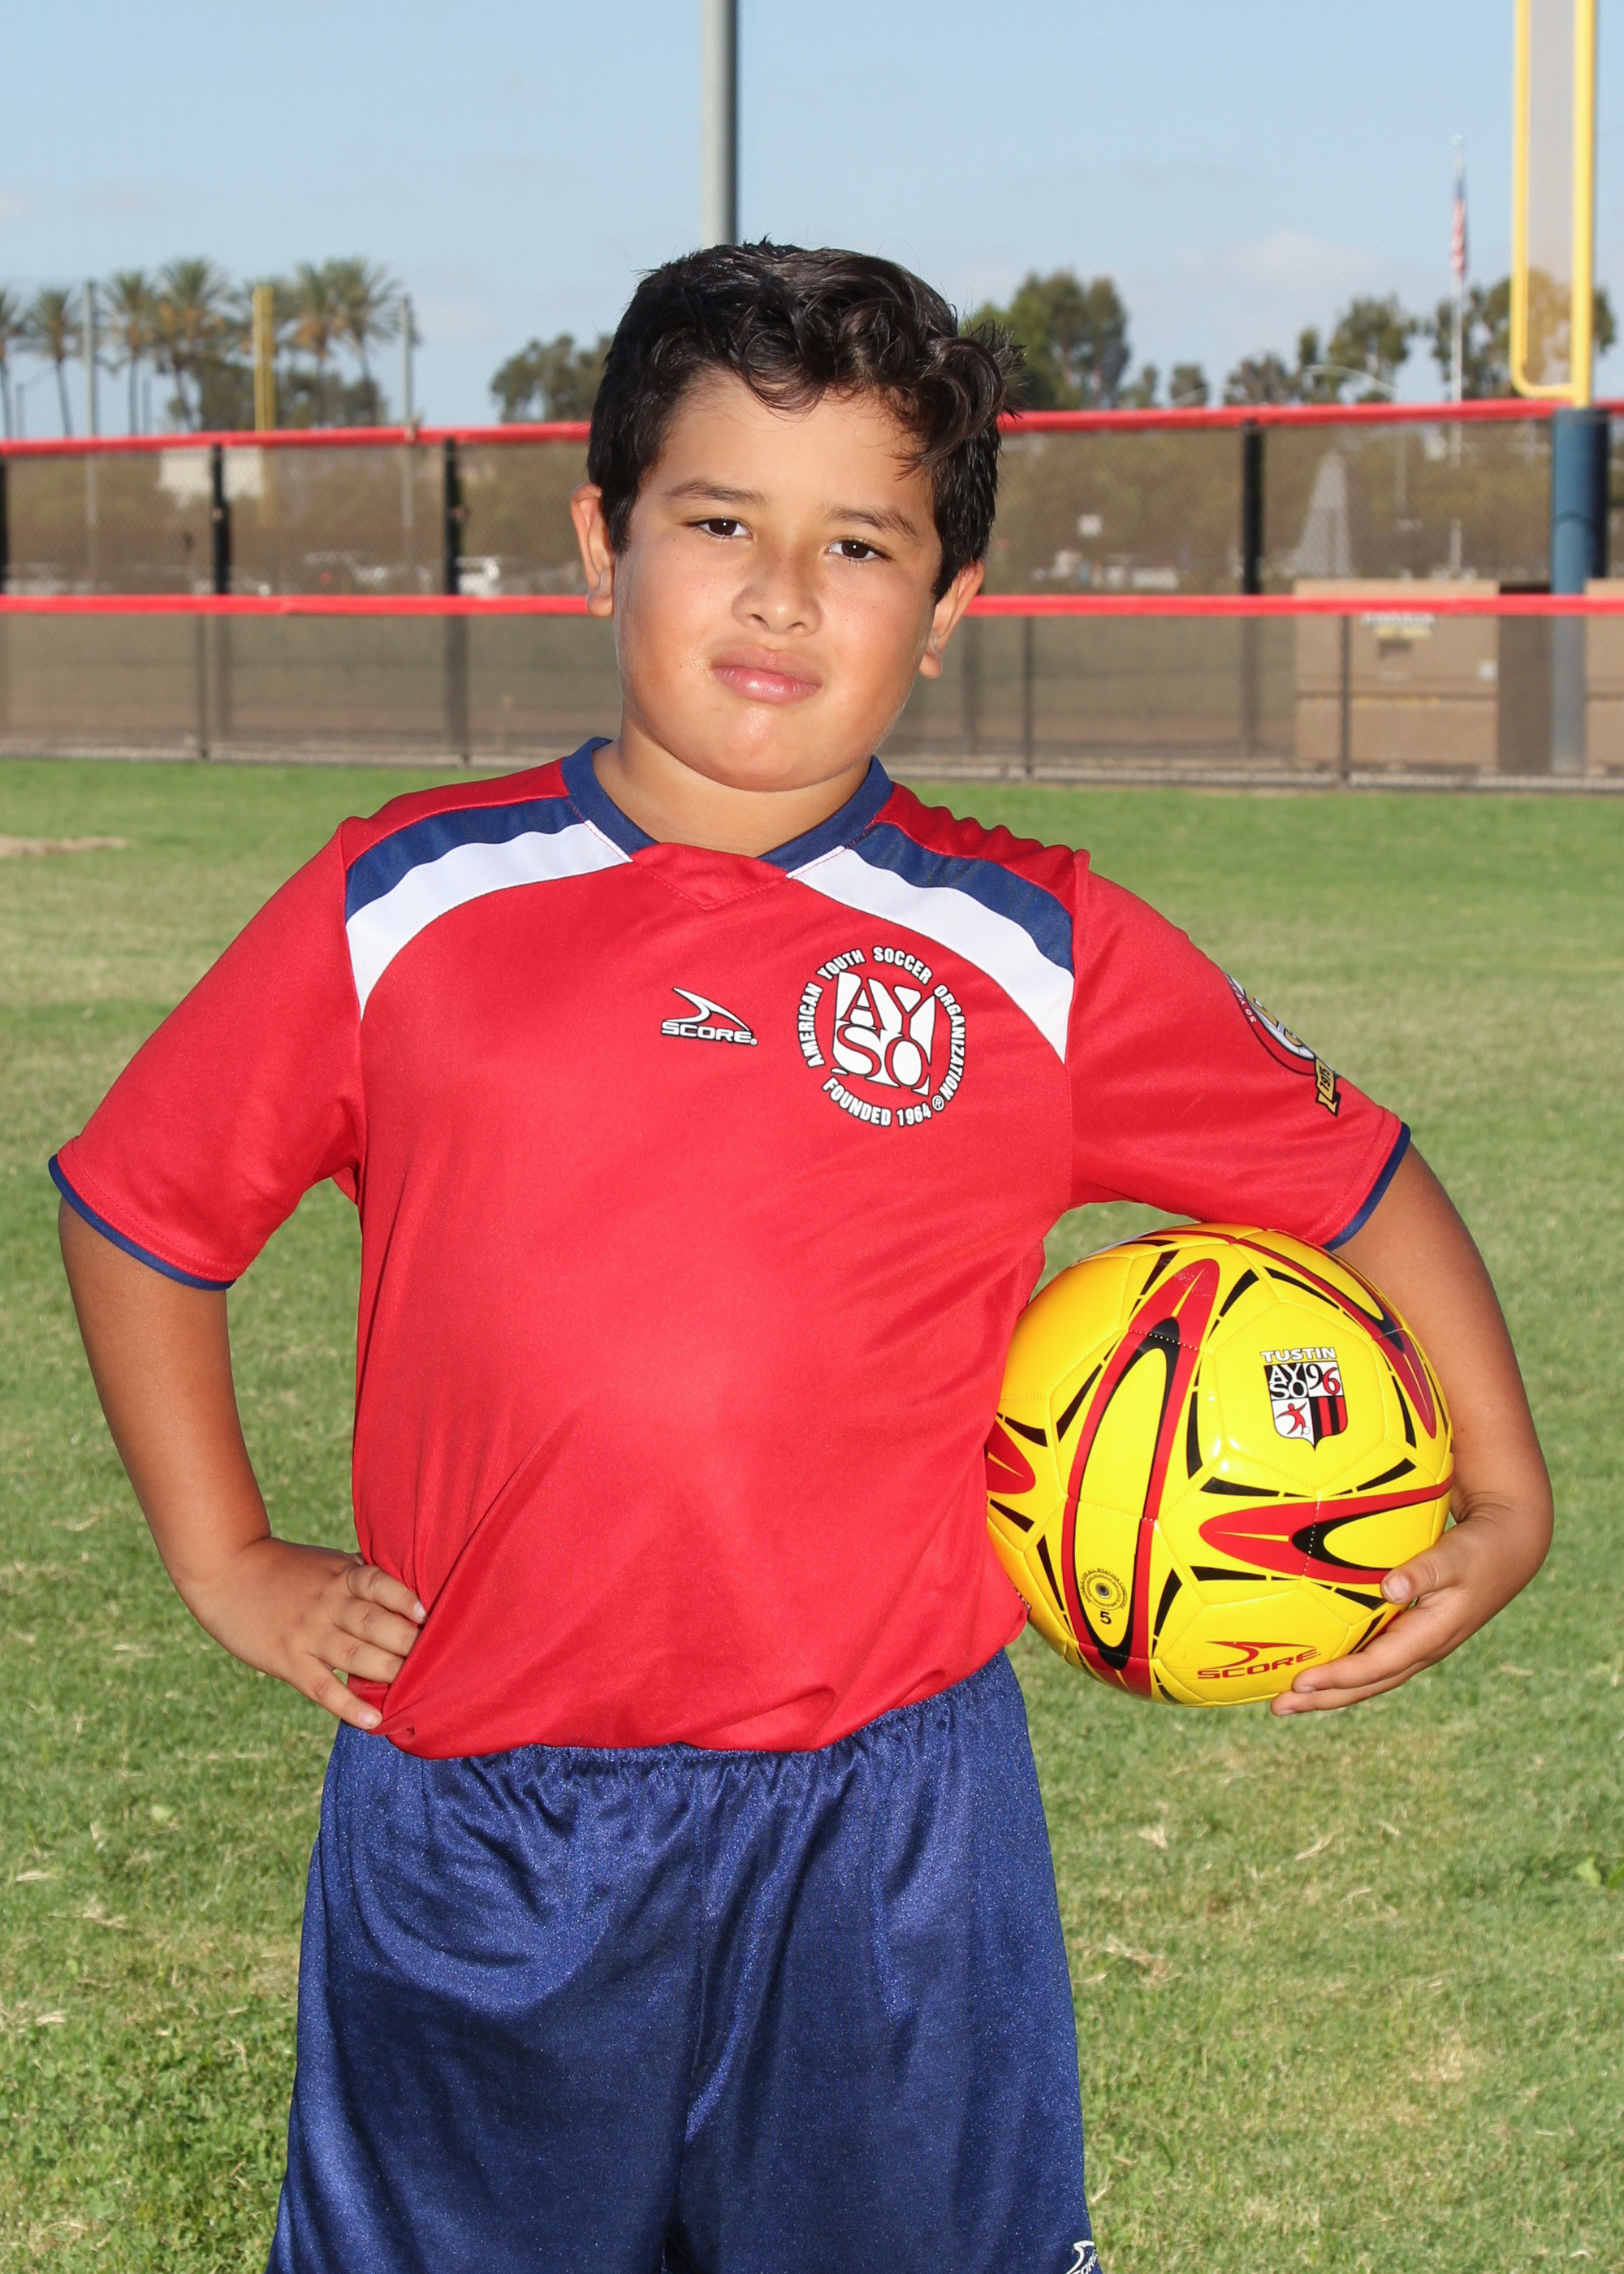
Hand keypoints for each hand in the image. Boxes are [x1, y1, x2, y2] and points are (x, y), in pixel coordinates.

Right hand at [185, 1536, 425, 1729]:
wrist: (228, 1572)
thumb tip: (415, 1596)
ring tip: (419, 1690)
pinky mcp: (288, 1660)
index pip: (379, 1584)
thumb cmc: (289, 1570)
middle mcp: (328, 1603)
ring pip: (355, 1656)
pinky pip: (323, 1687)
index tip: (429, 1615)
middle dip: (408, 1643)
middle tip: (441, 1660)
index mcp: (342, 1576)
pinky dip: (349, 1705)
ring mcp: (308, 1633)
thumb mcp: (329, 1564)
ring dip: (388, 1673)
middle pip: (374, 1624)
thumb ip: (364, 1579)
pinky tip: (373, 1719)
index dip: (405, 1599)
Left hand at [1271, 1494, 1545, 1714]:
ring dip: (1329, 1692)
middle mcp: (1421, 1650)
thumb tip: (1392, 1587)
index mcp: (1430, 1636)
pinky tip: (1317, 1669)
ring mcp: (1418, 1647)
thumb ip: (1424, 1571)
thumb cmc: (1478, 1550)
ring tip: (1288, 1700)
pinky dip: (1344, 1672)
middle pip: (1367, 1685)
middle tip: (1279, 1707)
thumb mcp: (1454, 1557)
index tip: (1301, 1681)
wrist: (1509, 1551)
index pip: (1377, 1665)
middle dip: (1323, 1698)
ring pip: (1369, 1679)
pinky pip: (1373, 1662)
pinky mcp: (1413, 1636)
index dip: (1339, 1676)